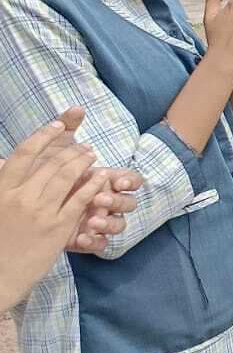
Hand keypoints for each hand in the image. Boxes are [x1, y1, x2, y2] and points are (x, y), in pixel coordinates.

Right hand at [0, 108, 140, 309]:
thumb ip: (4, 182)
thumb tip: (2, 161)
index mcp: (1, 190)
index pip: (24, 153)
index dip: (43, 136)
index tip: (58, 125)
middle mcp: (20, 197)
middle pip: (51, 163)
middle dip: (71, 149)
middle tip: (83, 145)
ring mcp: (41, 212)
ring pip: (67, 177)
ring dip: (83, 162)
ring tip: (92, 155)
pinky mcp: (58, 228)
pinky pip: (80, 200)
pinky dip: (93, 185)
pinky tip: (102, 177)